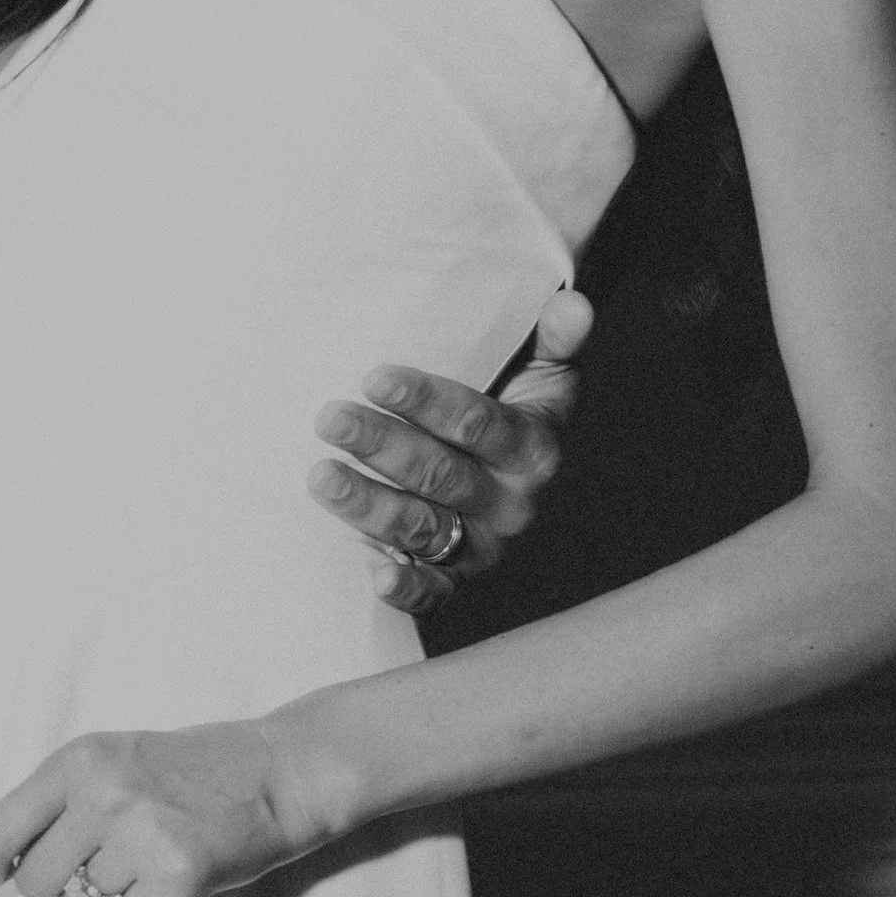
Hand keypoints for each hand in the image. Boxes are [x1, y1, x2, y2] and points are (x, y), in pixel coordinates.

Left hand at [0, 712, 352, 896]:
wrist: (275, 770)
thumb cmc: (183, 769)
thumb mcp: (102, 762)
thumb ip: (30, 804)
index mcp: (76, 762)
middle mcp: (103, 795)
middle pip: (34, 884)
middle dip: (59, 885)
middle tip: (98, 860)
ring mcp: (142, 836)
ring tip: (141, 862)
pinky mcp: (179, 876)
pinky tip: (167, 880)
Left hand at [306, 287, 591, 614]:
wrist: (506, 471)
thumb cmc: (509, 403)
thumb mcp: (540, 368)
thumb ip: (555, 337)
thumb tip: (574, 304)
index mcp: (533, 448)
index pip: (477, 423)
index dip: (426, 401)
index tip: (375, 377)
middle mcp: (513, 504)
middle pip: (442, 476)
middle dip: (383, 445)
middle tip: (330, 418)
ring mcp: (481, 545)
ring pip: (425, 528)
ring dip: (371, 505)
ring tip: (321, 475)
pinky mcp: (452, 577)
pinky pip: (433, 592)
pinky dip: (406, 589)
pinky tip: (373, 576)